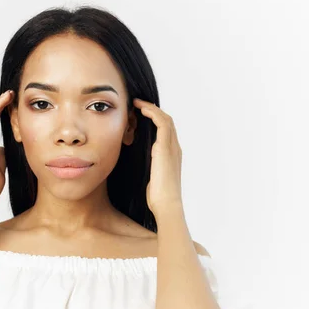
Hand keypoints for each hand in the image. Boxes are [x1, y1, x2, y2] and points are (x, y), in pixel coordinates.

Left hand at [133, 98, 182, 214]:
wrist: (166, 205)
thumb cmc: (157, 197)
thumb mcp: (149, 178)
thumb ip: (146, 168)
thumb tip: (133, 165)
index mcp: (171, 156)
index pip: (166, 132)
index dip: (154, 121)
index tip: (140, 116)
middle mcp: (175, 149)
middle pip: (167, 122)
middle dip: (153, 112)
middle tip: (138, 106)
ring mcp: (172, 147)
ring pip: (165, 119)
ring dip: (152, 109)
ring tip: (138, 104)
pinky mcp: (166, 147)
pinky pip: (162, 122)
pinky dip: (153, 113)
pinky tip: (141, 109)